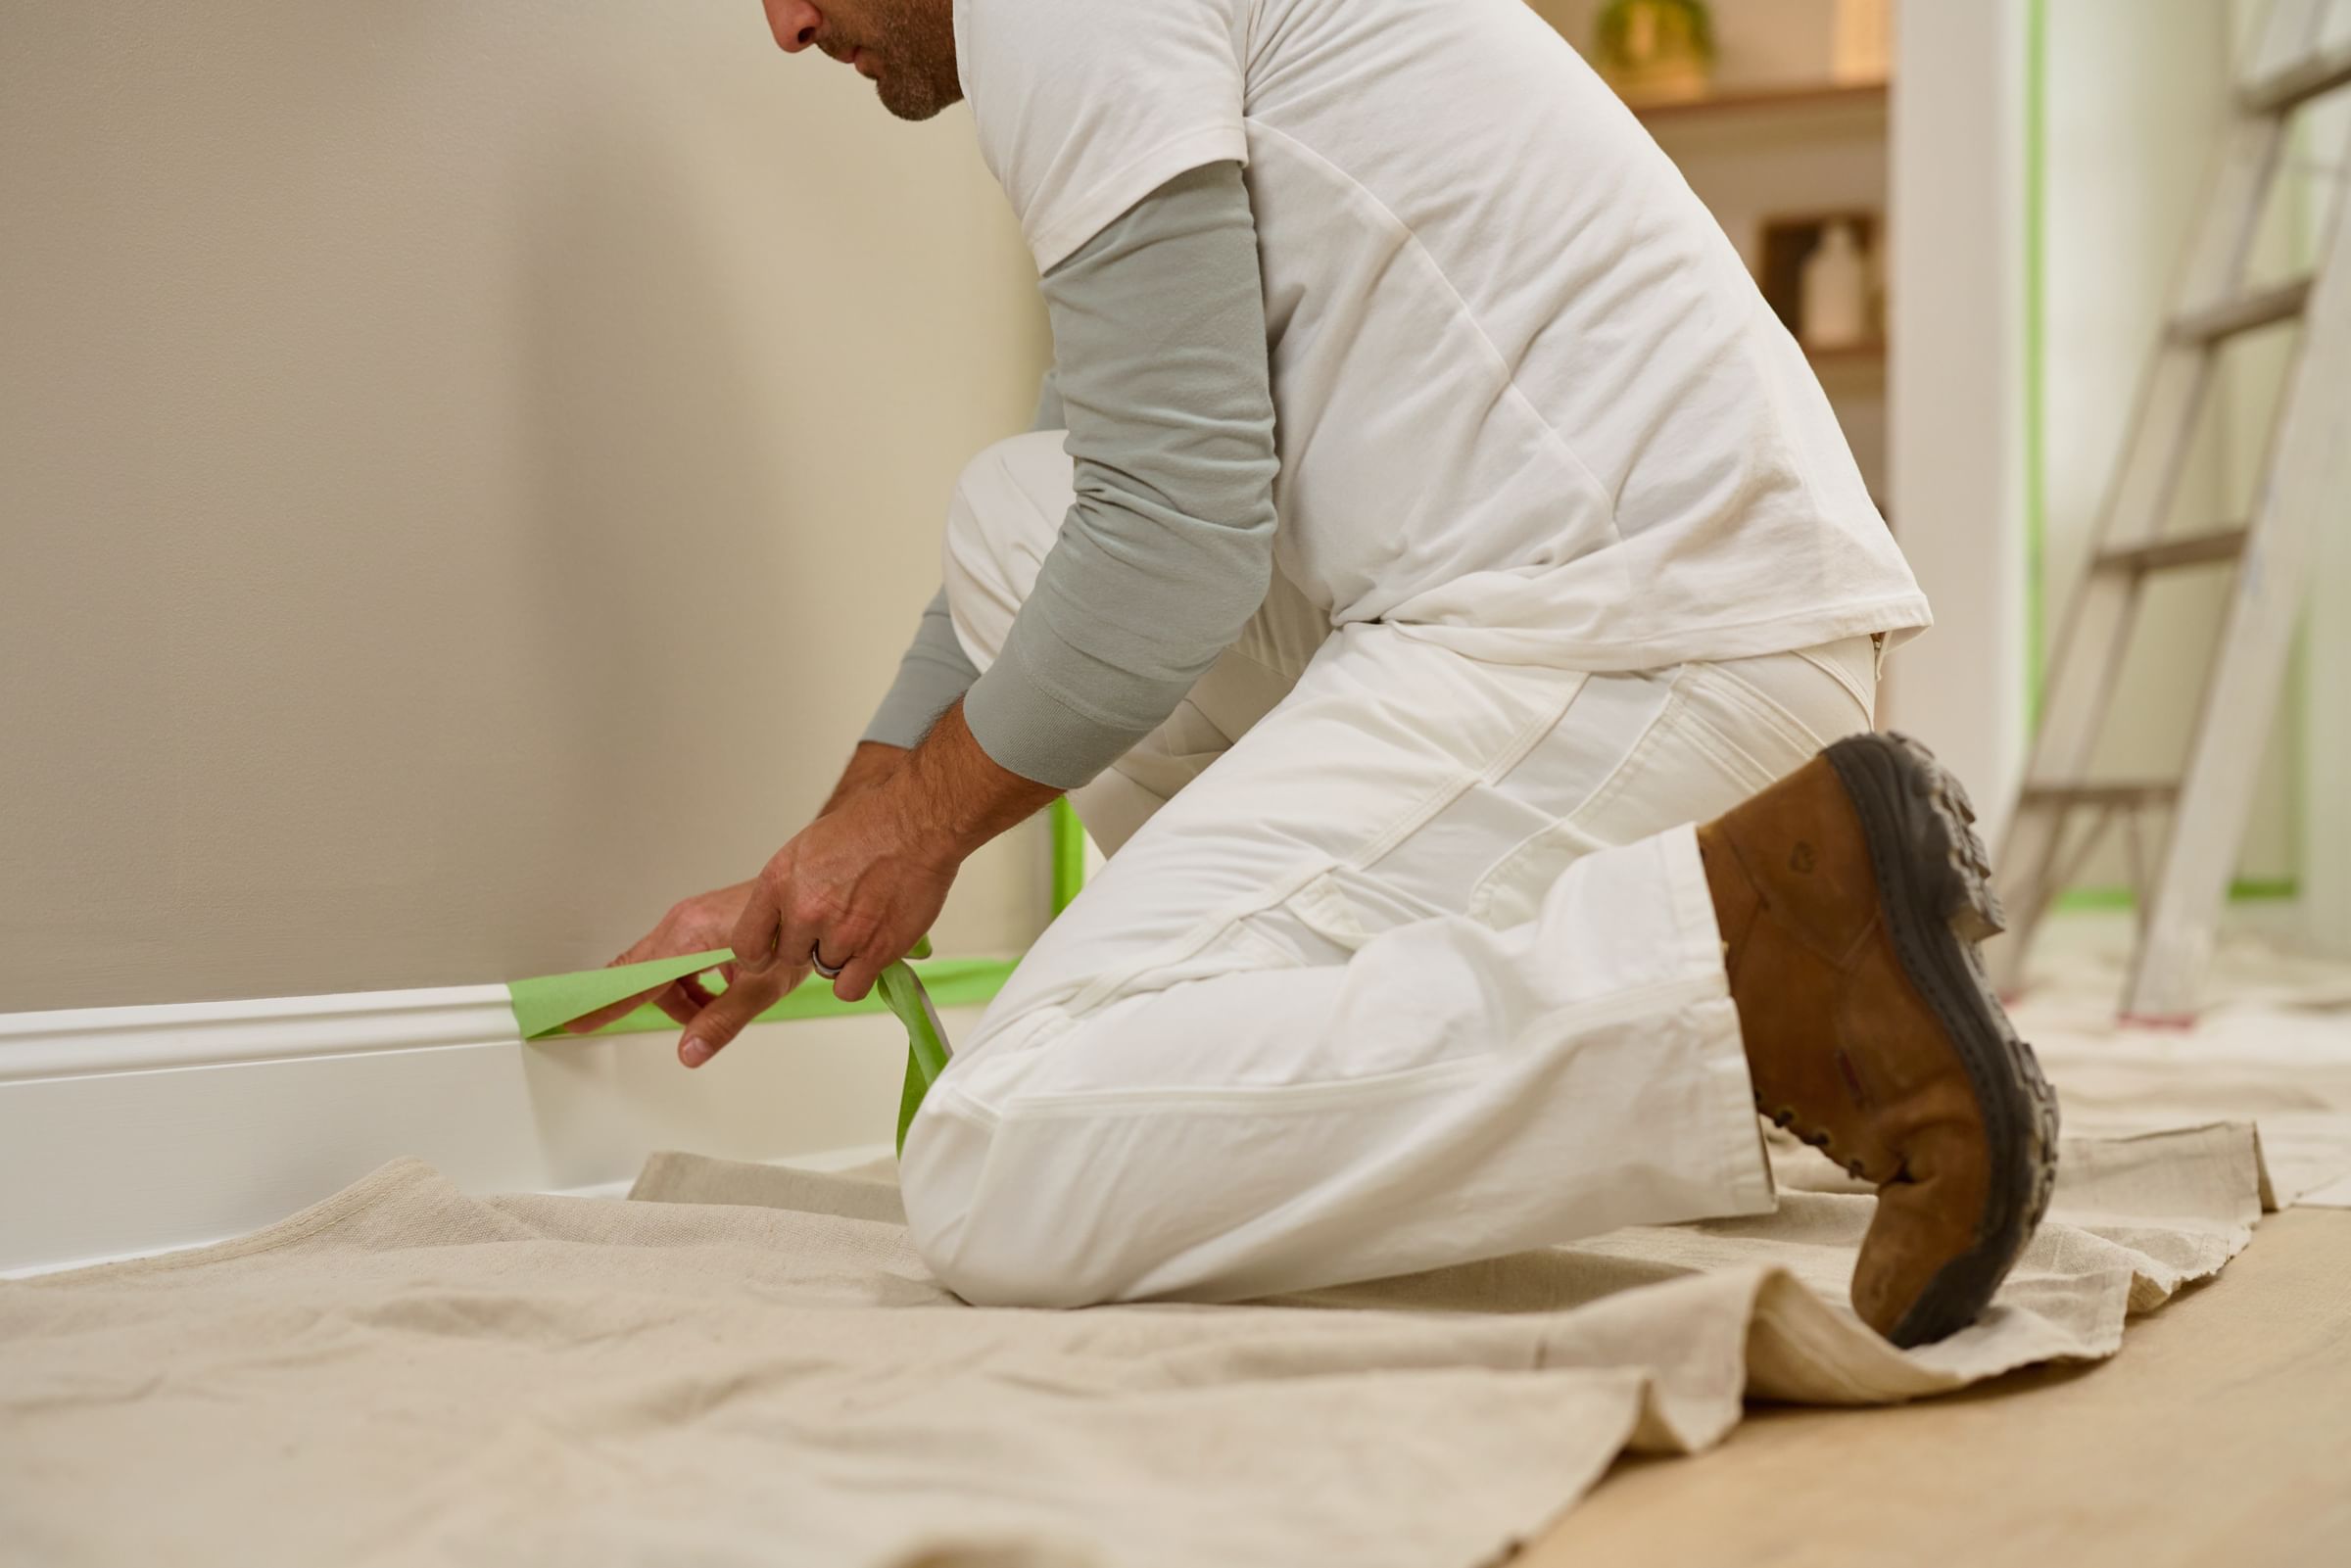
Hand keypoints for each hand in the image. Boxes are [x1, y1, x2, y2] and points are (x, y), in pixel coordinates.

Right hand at [562, 880, 792, 1064]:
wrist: (815, 896)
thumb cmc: (795, 931)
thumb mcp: (763, 986)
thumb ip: (723, 1021)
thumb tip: (689, 1052)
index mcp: (690, 934)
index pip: (634, 977)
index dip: (604, 1002)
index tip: (576, 1018)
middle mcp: (682, 921)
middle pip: (645, 975)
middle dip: (664, 1005)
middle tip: (686, 1024)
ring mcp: (689, 918)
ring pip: (663, 970)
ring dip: (684, 997)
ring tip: (722, 1006)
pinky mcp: (699, 920)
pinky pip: (678, 959)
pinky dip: (692, 982)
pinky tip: (722, 990)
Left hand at [729, 704, 1057, 1030]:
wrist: (916, 822)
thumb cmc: (868, 825)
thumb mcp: (805, 849)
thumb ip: (787, 889)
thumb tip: (780, 918)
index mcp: (779, 881)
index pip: (747, 944)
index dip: (759, 954)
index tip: (771, 953)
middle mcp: (804, 910)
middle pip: (790, 957)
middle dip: (810, 945)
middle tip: (838, 921)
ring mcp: (840, 932)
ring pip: (825, 969)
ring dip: (842, 955)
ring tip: (865, 921)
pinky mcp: (874, 950)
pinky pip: (850, 988)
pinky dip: (860, 977)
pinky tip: (872, 952)